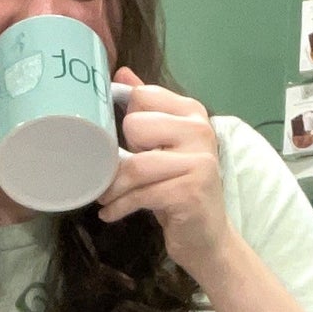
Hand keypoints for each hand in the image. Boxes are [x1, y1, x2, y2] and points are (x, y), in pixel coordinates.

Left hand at [96, 66, 232, 278]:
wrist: (206, 237)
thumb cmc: (179, 188)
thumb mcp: (164, 146)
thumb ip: (148, 109)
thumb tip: (122, 74)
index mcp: (192, 113)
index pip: (142, 97)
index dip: (123, 118)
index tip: (121, 142)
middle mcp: (200, 131)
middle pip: (135, 126)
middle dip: (119, 155)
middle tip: (117, 175)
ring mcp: (199, 161)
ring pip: (135, 164)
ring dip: (113, 186)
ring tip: (106, 197)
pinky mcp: (190, 191)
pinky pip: (141, 194)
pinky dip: (119, 206)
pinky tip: (110, 213)